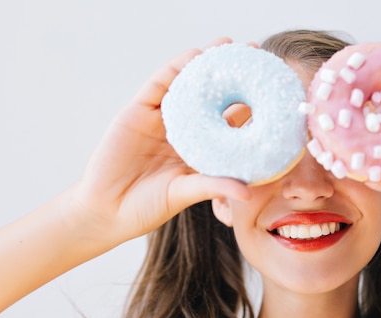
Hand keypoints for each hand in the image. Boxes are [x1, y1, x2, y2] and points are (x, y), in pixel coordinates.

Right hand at [67, 38, 250, 245]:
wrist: (106, 210)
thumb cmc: (148, 207)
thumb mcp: (185, 193)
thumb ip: (214, 186)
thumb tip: (249, 193)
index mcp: (202, 148)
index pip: (232, 120)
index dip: (252, 103)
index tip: (274, 89)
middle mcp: (185, 129)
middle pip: (212, 95)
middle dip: (232, 74)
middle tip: (254, 52)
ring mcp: (161, 117)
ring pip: (186, 83)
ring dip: (205, 62)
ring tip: (227, 46)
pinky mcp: (138, 110)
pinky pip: (158, 84)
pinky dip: (175, 69)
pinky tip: (193, 57)